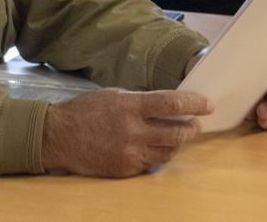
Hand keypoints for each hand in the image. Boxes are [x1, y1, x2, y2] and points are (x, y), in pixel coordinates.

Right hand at [41, 89, 212, 176]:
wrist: (59, 136)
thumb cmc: (86, 111)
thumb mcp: (114, 95)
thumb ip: (140, 101)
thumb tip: (166, 104)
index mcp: (131, 106)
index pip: (172, 104)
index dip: (194, 104)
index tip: (207, 105)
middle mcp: (133, 131)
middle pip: (177, 133)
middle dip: (191, 128)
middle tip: (195, 124)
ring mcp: (130, 153)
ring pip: (168, 153)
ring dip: (177, 144)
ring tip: (178, 137)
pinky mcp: (125, 170)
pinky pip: (150, 165)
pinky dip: (155, 156)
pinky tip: (153, 149)